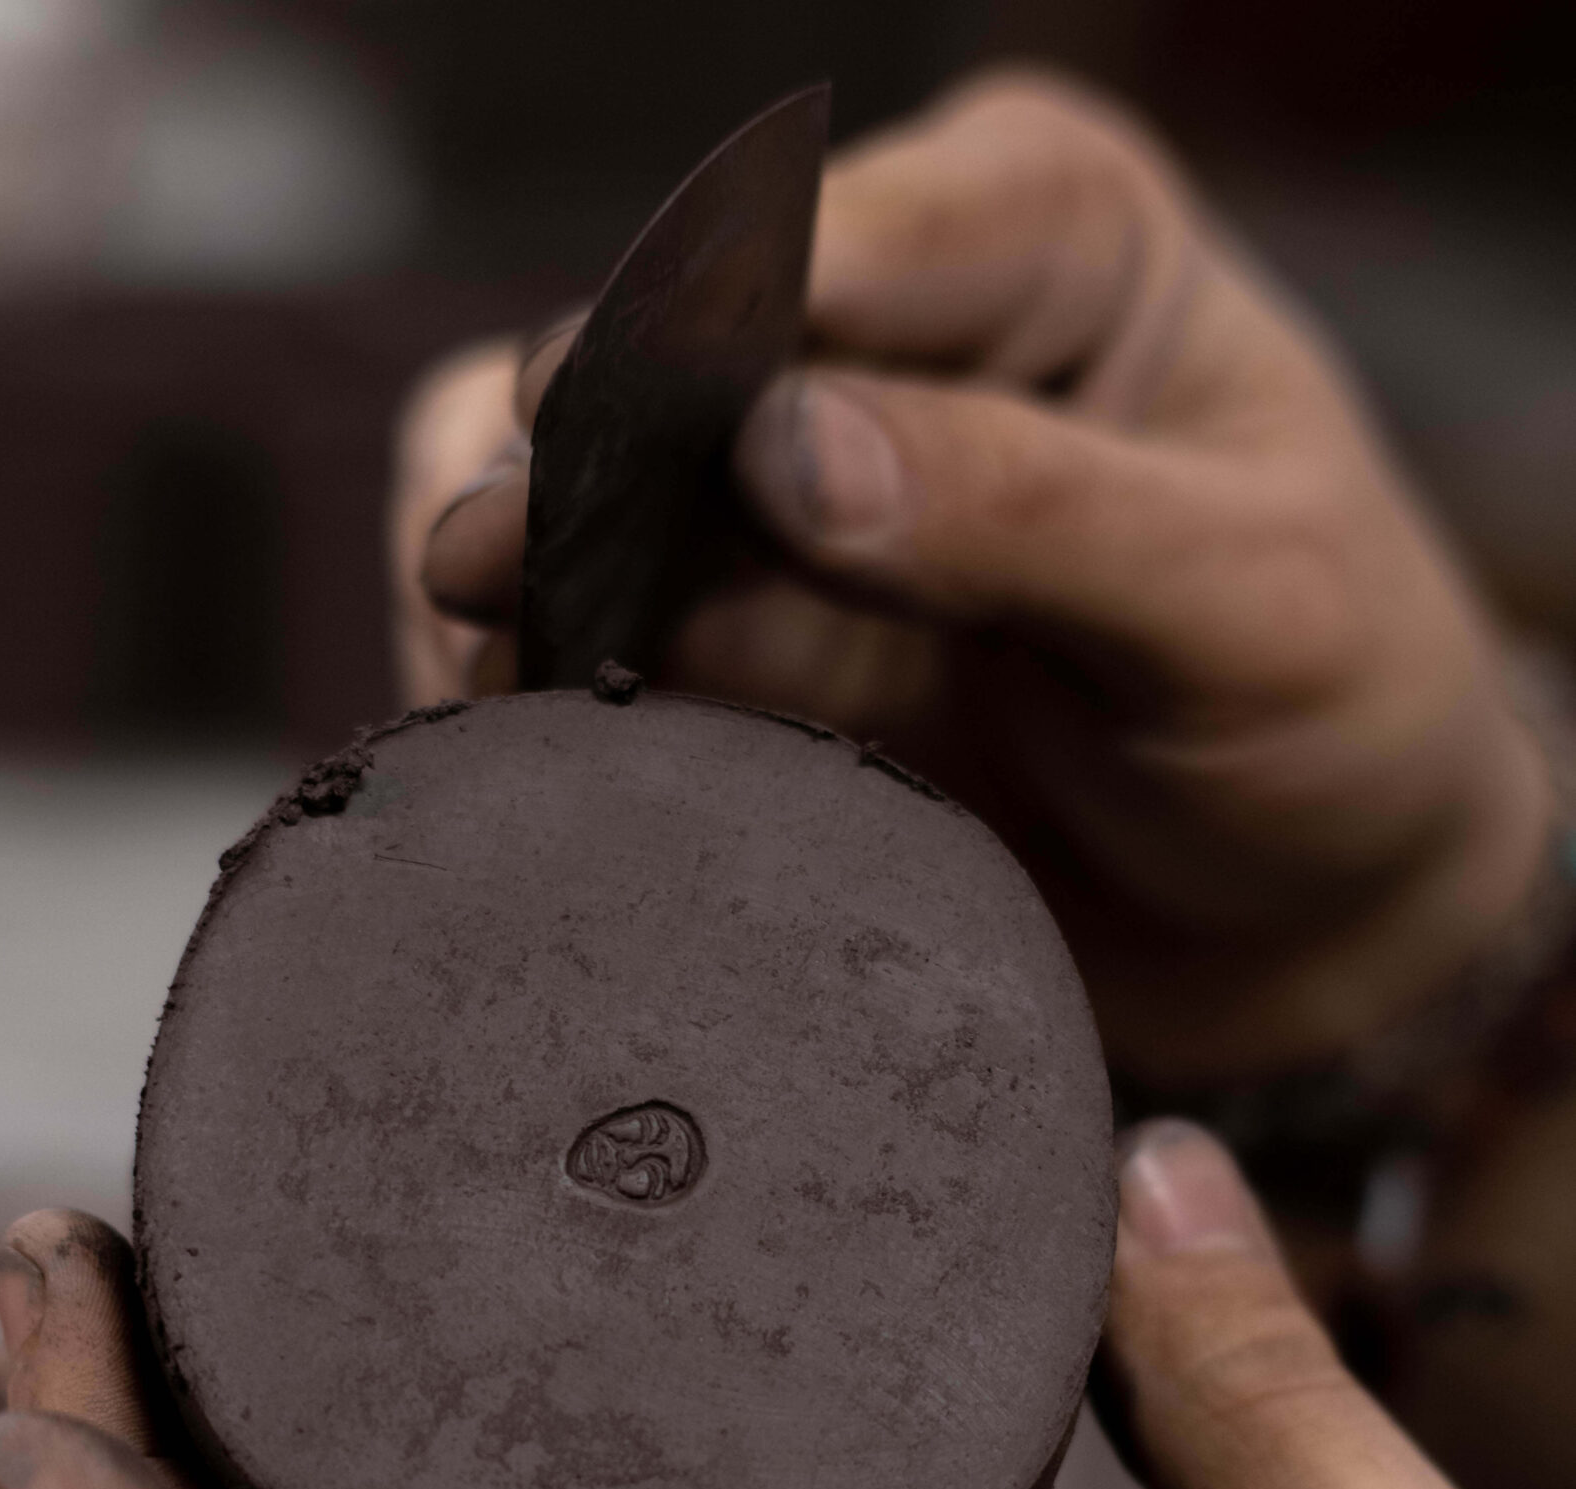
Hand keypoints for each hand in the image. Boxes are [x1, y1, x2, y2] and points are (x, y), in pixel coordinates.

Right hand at [401, 74, 1551, 1085]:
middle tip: (488, 607)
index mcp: (1047, 233)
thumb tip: (787, 452)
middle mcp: (893, 328)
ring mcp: (791, 487)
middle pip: (646, 354)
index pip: (814, 249)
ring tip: (492, 708)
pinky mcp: (737, 635)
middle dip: (558, 481)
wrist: (1305, 922)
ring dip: (509, 592)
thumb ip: (1032, 517)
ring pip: (558, 479)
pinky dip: (523, 691)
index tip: (589, 480)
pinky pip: (571, 632)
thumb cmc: (1333, 728)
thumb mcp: (1249, 610)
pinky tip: (513, 756)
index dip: (684, 359)